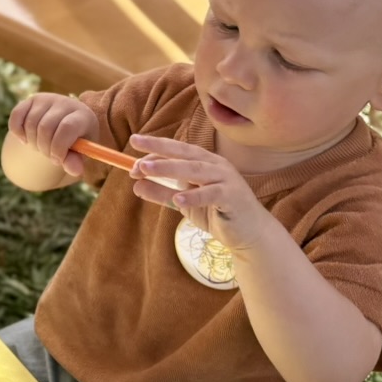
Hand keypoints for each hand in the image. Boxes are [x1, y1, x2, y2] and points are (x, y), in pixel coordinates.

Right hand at [7, 92, 100, 178]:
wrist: (65, 124)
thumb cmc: (74, 141)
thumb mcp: (79, 152)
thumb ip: (75, 160)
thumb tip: (74, 170)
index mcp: (83, 116)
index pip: (66, 128)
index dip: (58, 148)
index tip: (57, 160)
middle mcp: (65, 103)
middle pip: (45, 127)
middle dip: (44, 148)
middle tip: (48, 154)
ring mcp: (47, 99)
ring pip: (30, 124)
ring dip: (32, 142)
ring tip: (40, 146)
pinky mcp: (31, 100)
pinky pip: (16, 116)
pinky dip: (17, 132)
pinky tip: (25, 139)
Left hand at [127, 133, 277, 252]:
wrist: (249, 234)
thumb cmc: (217, 213)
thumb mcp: (184, 202)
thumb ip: (162, 192)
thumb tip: (135, 185)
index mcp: (204, 161)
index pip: (177, 151)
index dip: (154, 152)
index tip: (132, 162)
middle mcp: (216, 165)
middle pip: (184, 154)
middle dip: (159, 150)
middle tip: (135, 148)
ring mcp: (227, 179)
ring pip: (195, 170)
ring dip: (169, 168)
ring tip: (146, 169)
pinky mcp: (234, 197)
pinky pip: (212, 194)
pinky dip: (195, 196)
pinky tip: (178, 199)